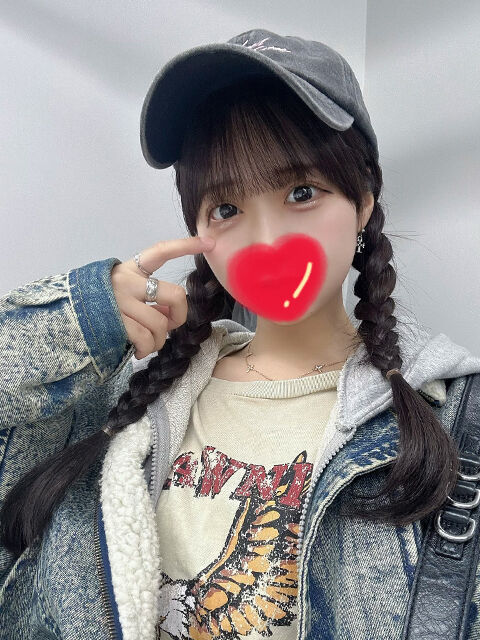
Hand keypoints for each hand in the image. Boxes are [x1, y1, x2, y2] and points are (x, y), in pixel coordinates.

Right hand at [111, 235, 214, 358]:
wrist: (65, 322)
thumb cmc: (100, 309)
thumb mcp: (121, 293)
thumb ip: (146, 297)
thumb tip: (169, 317)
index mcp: (130, 270)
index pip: (161, 252)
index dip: (186, 246)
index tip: (209, 243)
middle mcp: (126, 281)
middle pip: (175, 295)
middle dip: (179, 316)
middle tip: (169, 326)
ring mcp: (121, 301)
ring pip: (161, 324)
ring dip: (159, 341)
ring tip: (148, 344)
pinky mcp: (116, 322)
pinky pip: (147, 339)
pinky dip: (147, 350)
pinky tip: (138, 351)